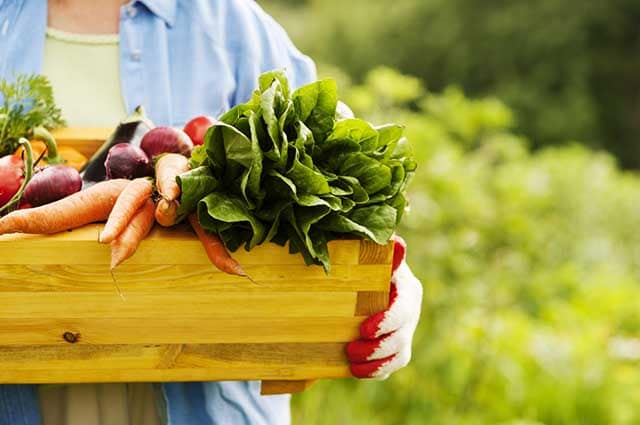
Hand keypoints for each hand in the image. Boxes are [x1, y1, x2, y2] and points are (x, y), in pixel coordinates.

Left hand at [346, 235, 422, 378]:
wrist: (359, 281)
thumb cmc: (363, 264)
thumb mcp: (370, 256)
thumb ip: (382, 252)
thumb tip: (397, 242)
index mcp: (406, 287)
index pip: (402, 309)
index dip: (386, 322)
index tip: (364, 330)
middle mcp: (410, 310)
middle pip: (402, 335)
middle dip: (377, 347)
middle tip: (350, 349)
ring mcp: (406, 330)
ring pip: (400, 354)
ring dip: (376, 362)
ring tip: (352, 363)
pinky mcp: (398, 346)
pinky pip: (394, 364)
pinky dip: (376, 370)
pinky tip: (357, 370)